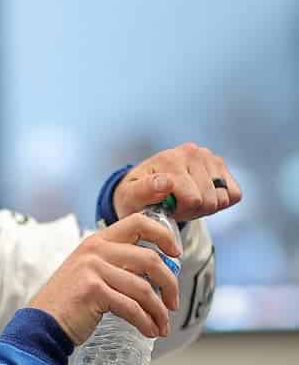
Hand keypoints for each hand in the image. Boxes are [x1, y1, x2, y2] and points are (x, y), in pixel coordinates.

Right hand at [28, 213, 181, 343]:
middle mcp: (95, 250)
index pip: (138, 223)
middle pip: (150, 259)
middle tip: (173, 303)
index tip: (176, 253)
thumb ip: (115, 265)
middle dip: (169, 284)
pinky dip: (146, 322)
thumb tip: (156, 273)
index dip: (164, 235)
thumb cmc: (68, 303)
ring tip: (162, 325)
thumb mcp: (89, 272)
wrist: (42, 324)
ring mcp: (93, 269)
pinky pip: (132, 307)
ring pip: (144, 288)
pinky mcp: (94, 291)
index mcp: (96, 241)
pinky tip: (150, 331)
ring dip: (158, 311)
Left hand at [113, 142, 241, 222]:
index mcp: (169, 159)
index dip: (181, 212)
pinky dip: (220, 201)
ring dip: (205, 207)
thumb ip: (143, 191)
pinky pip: (234, 193)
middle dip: (192, 211)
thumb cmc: (135, 194)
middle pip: (209, 200)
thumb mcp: (130, 196)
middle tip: (176, 207)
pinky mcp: (220, 165)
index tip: (166, 208)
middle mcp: (192, 152)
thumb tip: (166, 182)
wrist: (143, 186)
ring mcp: (209, 156)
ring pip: (222, 198)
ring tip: (186, 202)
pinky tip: (201, 197)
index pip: (193, 199)